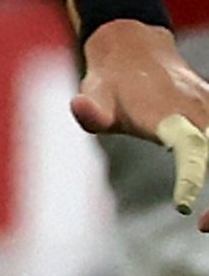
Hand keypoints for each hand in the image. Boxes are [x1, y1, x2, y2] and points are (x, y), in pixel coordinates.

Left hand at [75, 22, 208, 218]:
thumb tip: (79, 107)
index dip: (191, 176)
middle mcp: (201, 114)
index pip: (191, 149)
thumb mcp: (94, 93)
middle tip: (205, 225)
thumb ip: (90, 109)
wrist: (135, 50)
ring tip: (207, 222)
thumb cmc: (110, 83)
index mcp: (172, 115)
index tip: (183, 206)